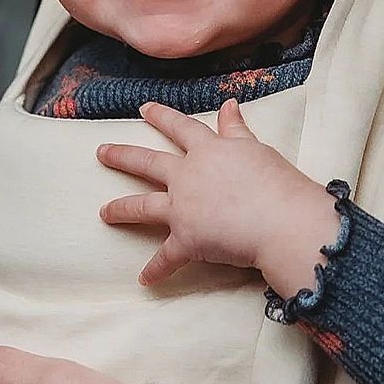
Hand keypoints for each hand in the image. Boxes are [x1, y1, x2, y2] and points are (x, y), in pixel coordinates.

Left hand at [96, 99, 339, 295]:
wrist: (282, 220)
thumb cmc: (277, 183)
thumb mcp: (257, 149)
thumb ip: (236, 130)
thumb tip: (229, 104)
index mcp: (208, 151)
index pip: (180, 127)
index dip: (162, 116)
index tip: (144, 108)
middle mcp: (188, 176)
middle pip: (148, 162)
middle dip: (122, 156)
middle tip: (101, 152)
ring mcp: (183, 208)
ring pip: (143, 206)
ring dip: (121, 209)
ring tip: (104, 213)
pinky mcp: (186, 240)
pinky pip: (166, 258)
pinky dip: (155, 270)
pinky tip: (144, 279)